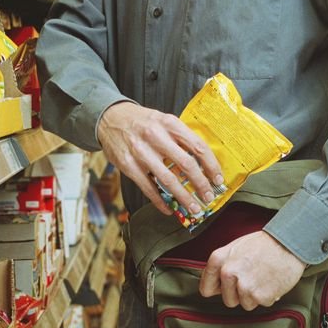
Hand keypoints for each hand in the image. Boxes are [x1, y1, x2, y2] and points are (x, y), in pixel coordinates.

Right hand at [97, 101, 223, 215]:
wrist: (110, 118)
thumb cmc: (141, 121)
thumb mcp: (163, 120)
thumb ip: (180, 137)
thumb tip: (202, 162)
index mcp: (170, 123)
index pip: (198, 147)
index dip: (211, 166)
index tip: (218, 179)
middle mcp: (156, 137)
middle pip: (186, 165)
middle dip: (201, 185)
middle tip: (208, 197)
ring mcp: (141, 152)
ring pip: (168, 180)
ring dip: (183, 197)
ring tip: (193, 208)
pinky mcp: (128, 166)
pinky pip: (148, 188)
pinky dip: (160, 201)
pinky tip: (168, 208)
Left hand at [199, 231, 305, 309]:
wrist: (288, 243)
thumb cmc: (263, 244)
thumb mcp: (234, 248)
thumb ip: (221, 266)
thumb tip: (213, 284)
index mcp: (218, 259)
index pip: (206, 289)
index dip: (218, 289)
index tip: (225, 288)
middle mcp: (228, 273)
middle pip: (228, 300)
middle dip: (239, 294)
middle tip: (251, 279)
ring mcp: (244, 285)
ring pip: (245, 304)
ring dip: (254, 296)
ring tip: (262, 278)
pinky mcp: (260, 295)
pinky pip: (261, 304)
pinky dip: (268, 296)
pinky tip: (270, 282)